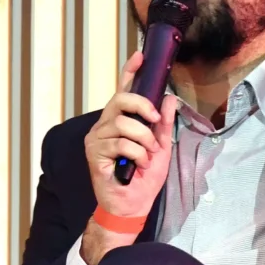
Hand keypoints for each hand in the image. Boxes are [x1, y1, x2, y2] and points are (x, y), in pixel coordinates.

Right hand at [79, 52, 170, 264]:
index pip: (123, 91)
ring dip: (143, 140)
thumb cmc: (142, 180)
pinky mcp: (94, 154)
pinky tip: (137, 166)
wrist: (131, 207)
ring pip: (123, 123)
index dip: (130, 72)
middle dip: (143, 107)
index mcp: (119, 122)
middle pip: (120, 99)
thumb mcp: (161, 149)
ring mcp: (96, 139)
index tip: (140, 57)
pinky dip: (136, 155)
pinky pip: (120, 144)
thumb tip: (170, 99)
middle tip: (155, 122)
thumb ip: (164, 125)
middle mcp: (104, 126)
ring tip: (147, 156)